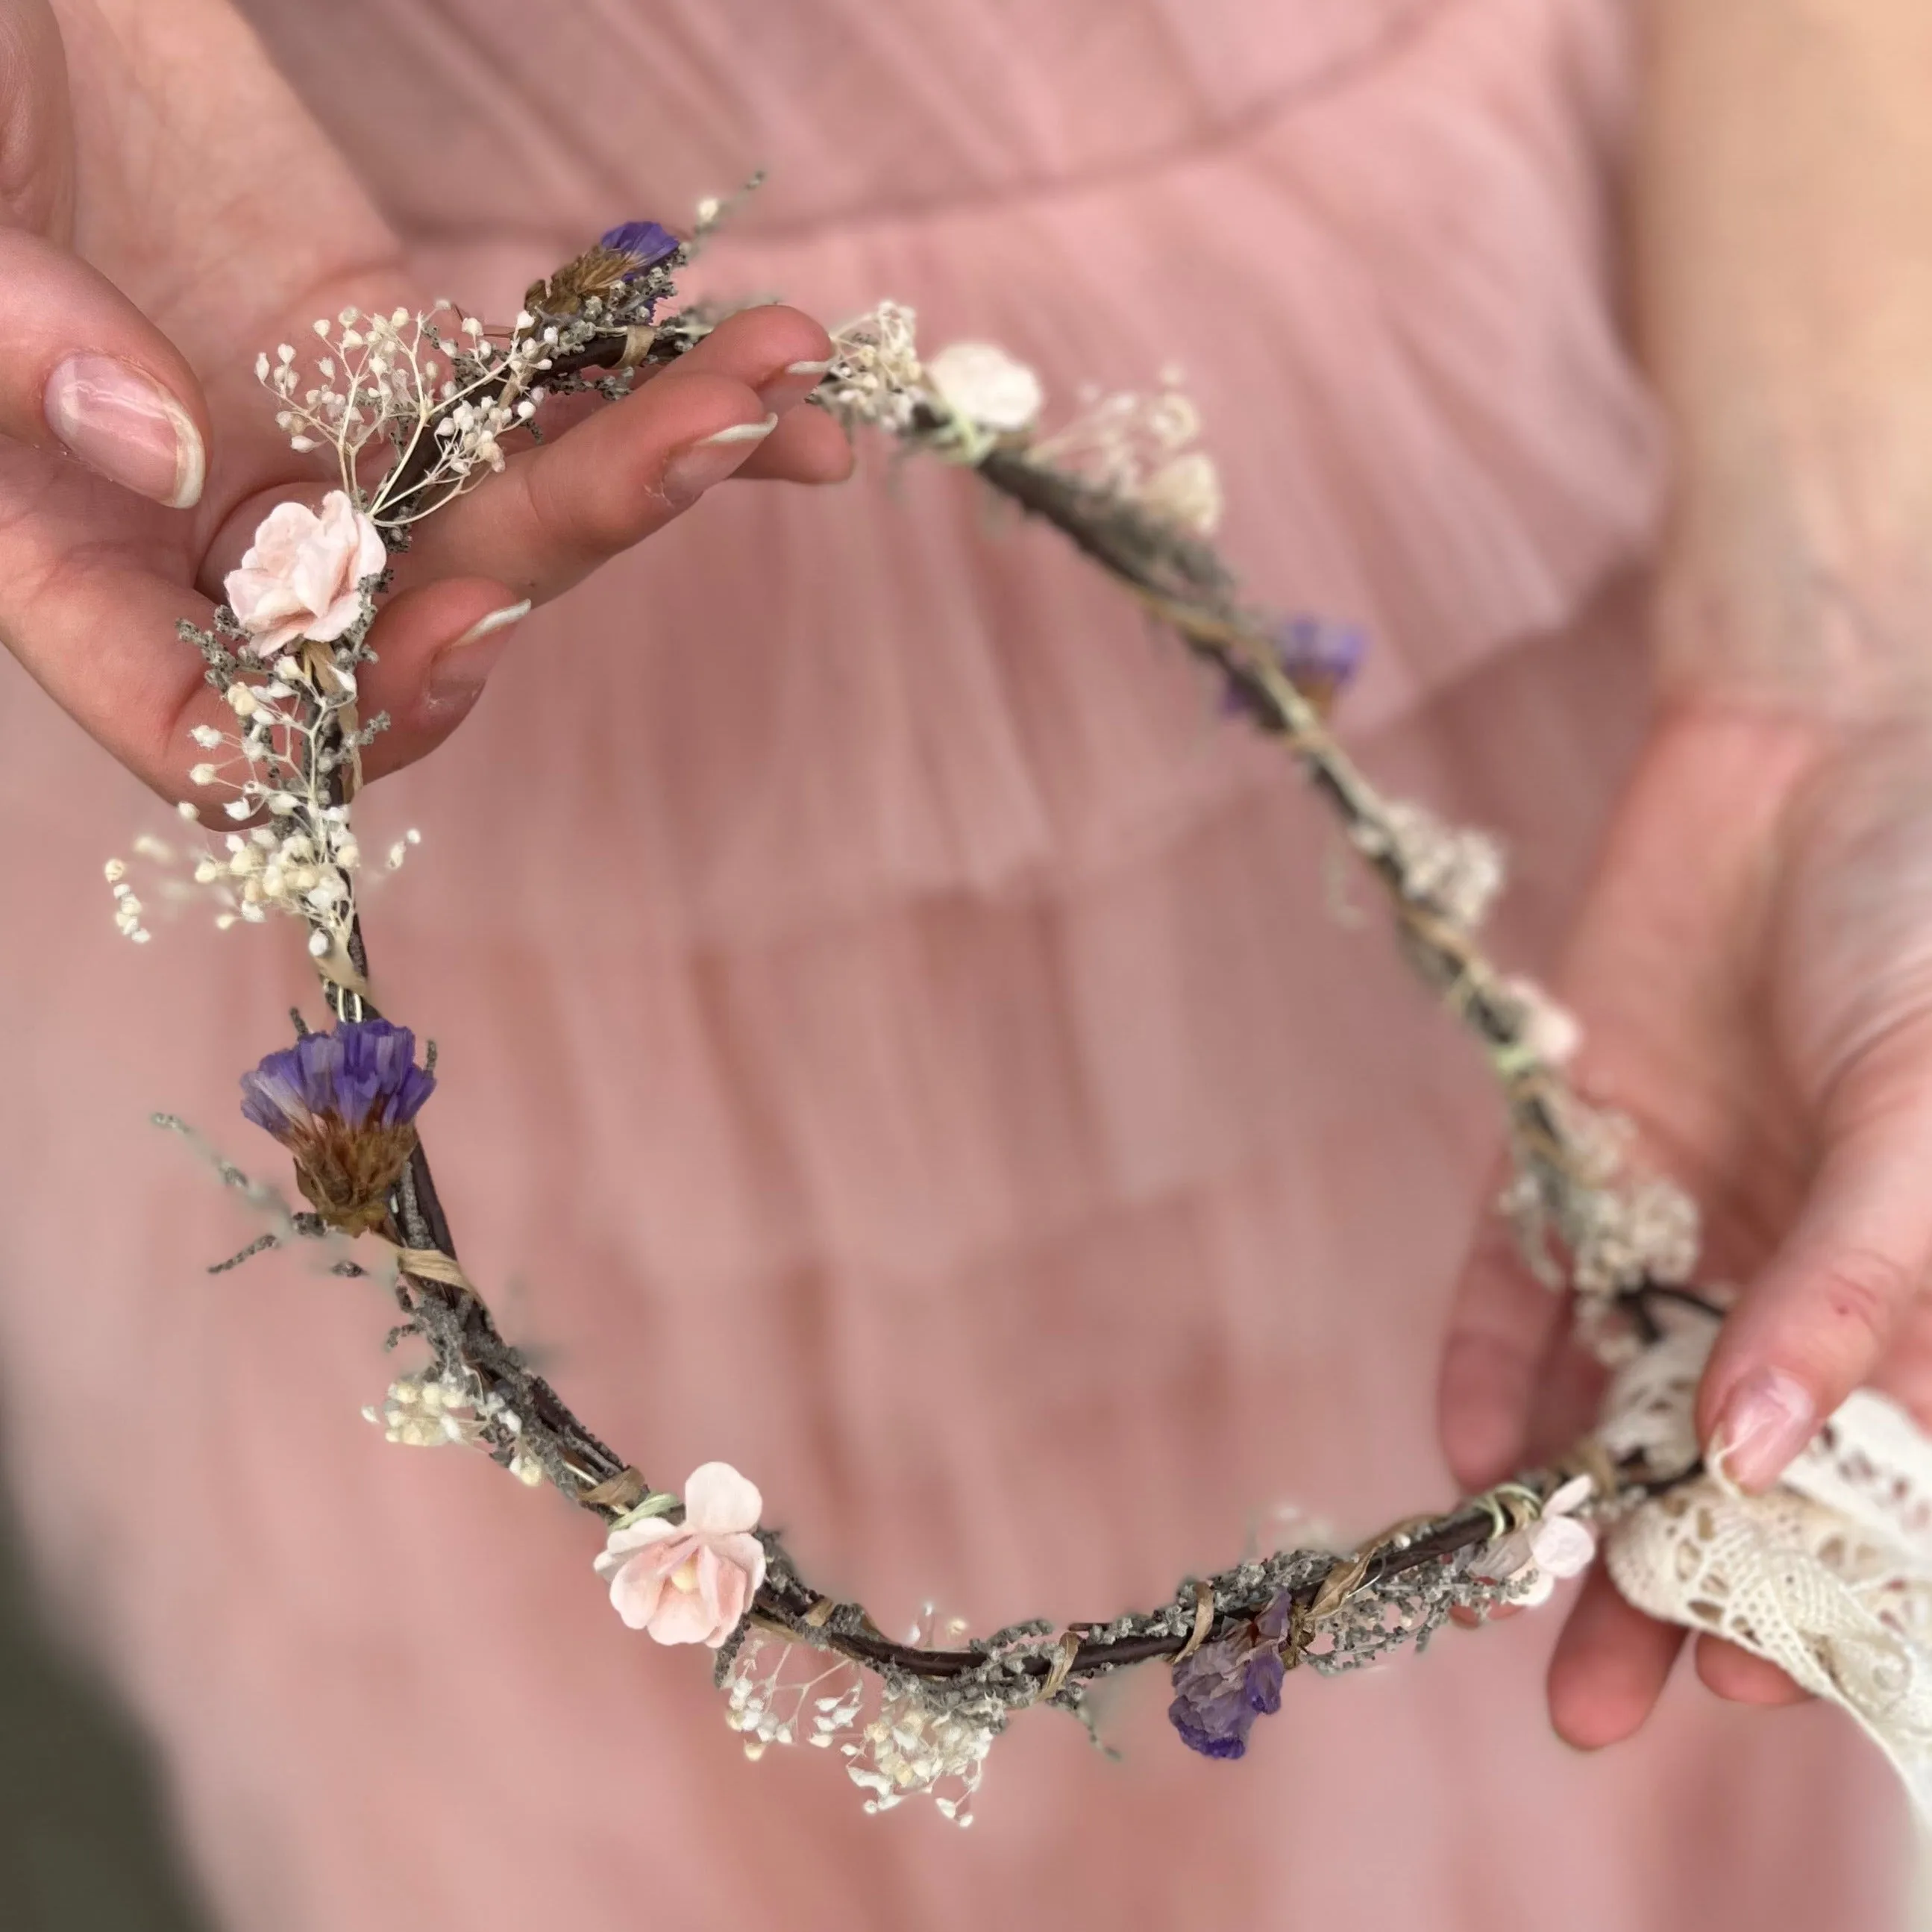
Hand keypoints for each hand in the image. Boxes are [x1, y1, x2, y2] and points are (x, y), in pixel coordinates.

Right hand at [0, 0, 850, 793]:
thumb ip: (10, 345)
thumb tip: (169, 456)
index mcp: (72, 562)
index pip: (212, 733)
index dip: (340, 727)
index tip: (460, 634)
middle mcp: (219, 540)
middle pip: (418, 614)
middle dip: (571, 537)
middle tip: (703, 436)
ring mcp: (329, 455)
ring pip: (512, 513)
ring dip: (657, 460)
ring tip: (779, 375)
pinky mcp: (404, 364)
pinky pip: (543, 407)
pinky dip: (658, 397)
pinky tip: (785, 391)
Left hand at [1437, 691, 1931, 1742]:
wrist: (1815, 749)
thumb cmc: (1928, 929)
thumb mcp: (1924, 1117)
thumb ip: (1855, 1286)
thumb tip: (1761, 1463)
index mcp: (1906, 1290)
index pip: (1854, 1481)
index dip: (1799, 1587)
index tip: (1740, 1677)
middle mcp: (1784, 1274)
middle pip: (1715, 1467)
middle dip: (1661, 1580)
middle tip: (1595, 1707)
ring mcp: (1672, 1217)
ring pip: (1608, 1390)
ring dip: (1562, 1498)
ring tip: (1512, 1601)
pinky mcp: (1569, 1147)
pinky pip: (1517, 1273)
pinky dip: (1491, 1353)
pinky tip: (1472, 1442)